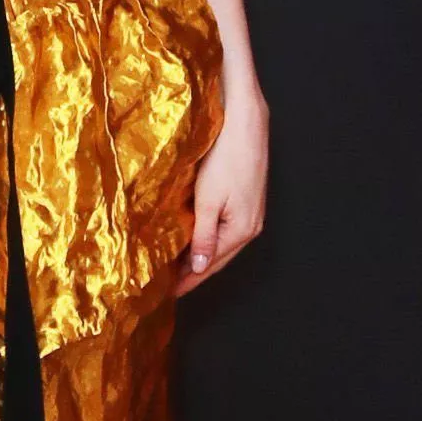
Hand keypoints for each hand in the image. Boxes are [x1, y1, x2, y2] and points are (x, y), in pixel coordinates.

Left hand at [176, 94, 268, 296]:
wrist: (246, 126)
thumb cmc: (225, 159)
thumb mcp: (208, 200)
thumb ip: (204, 236)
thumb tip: (200, 268)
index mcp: (241, 231)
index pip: (210, 265)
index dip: (189, 280)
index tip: (170, 293)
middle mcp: (250, 227)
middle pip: (218, 258)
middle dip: (194, 272)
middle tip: (170, 285)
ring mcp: (251, 215)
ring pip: (222, 245)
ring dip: (201, 257)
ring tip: (178, 267)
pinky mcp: (247, 202)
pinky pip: (225, 230)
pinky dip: (209, 240)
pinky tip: (195, 239)